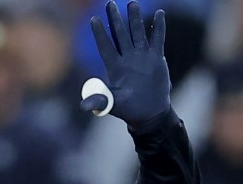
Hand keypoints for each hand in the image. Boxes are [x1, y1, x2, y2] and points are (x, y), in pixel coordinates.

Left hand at [85, 1, 170, 124]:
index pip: (105, 46)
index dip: (100, 33)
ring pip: (137, 33)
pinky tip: (159, 14)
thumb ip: (100, 101)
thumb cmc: (128, 108)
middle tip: (109, 3)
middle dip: (115, 19)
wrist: (148, 112)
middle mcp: (127, 58)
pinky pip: (157, 39)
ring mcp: (142, 56)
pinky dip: (158, 28)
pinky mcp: (156, 58)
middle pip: (120, 34)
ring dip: (135, 19)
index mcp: (114, 67)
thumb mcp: (112, 105)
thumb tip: (83, 106)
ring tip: (132, 3)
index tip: (93, 19)